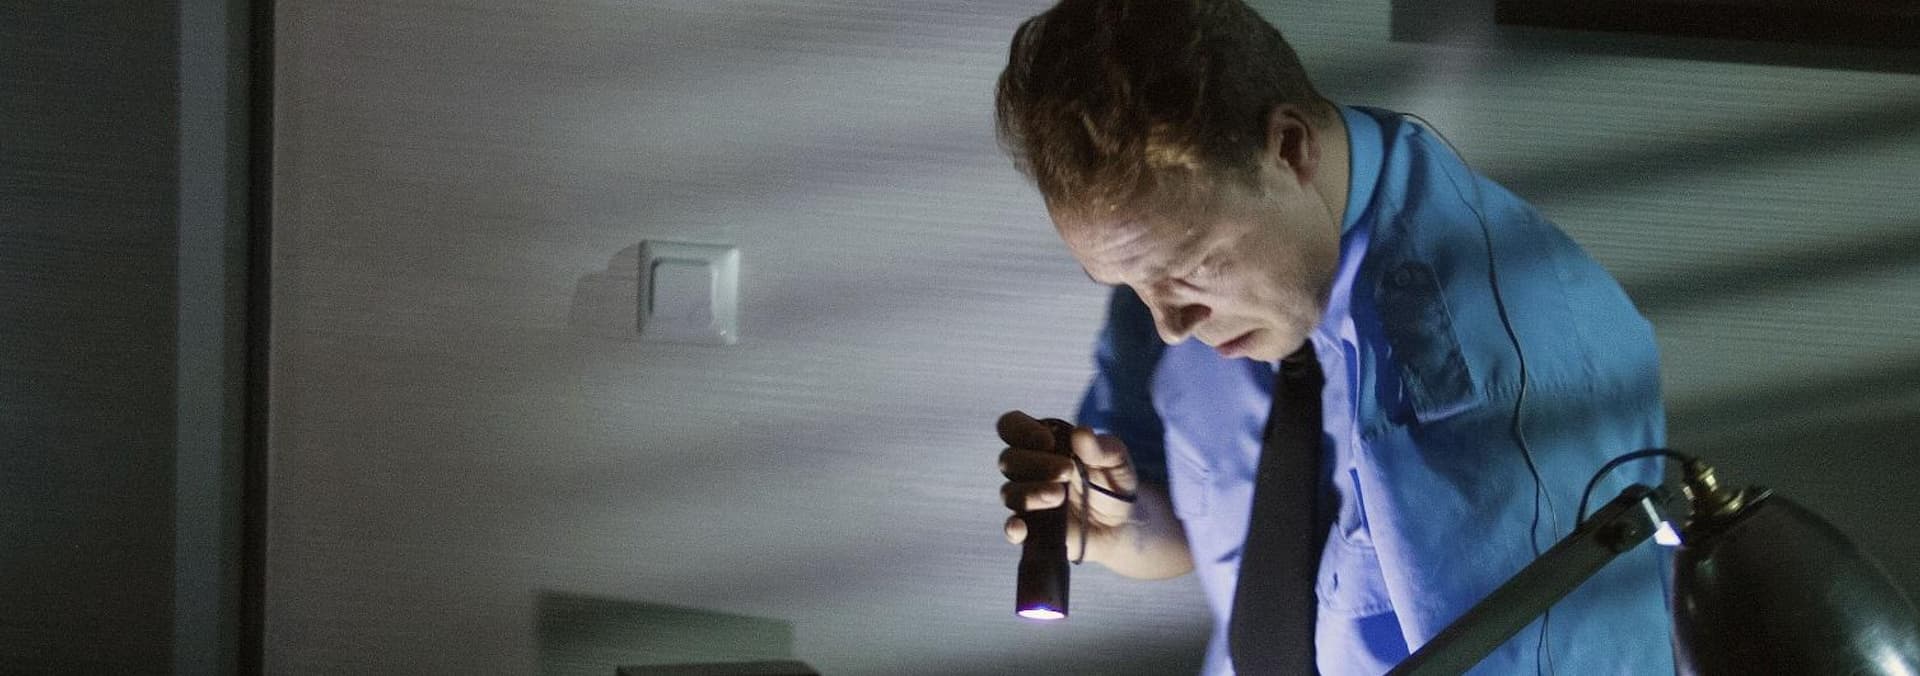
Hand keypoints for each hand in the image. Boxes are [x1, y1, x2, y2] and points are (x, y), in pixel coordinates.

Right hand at [996, 410, 1139, 564]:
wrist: (1122, 526)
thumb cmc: (1113, 485)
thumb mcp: (1117, 462)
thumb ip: (1102, 448)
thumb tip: (1081, 432)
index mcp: (1042, 444)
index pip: (1011, 426)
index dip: (1020, 430)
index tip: (1047, 441)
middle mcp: (1028, 470)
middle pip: (1009, 460)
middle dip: (1035, 463)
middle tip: (1067, 471)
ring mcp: (1027, 501)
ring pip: (1009, 493)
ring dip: (1031, 492)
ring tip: (1058, 496)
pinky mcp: (1032, 530)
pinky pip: (1012, 529)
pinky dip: (1013, 528)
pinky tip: (1021, 528)